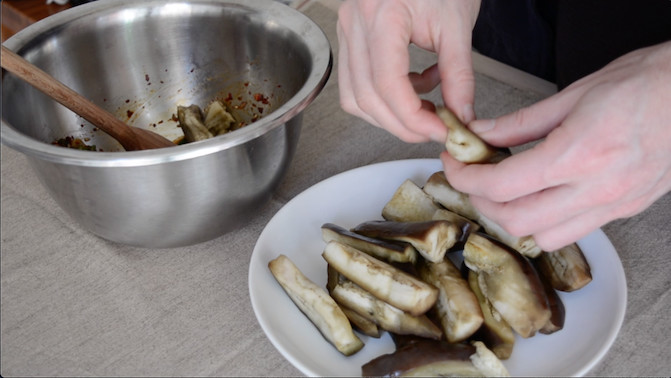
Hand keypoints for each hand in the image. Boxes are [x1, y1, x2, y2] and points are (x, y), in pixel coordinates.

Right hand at [337, 0, 480, 142]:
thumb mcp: (457, 26)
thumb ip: (459, 76)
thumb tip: (460, 115)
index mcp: (382, 15)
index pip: (387, 84)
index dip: (412, 117)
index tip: (439, 130)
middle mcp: (355, 23)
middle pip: (367, 97)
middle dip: (403, 124)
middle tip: (434, 129)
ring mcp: (347, 31)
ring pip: (355, 97)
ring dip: (390, 115)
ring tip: (425, 106)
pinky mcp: (350, 39)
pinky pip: (355, 85)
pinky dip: (382, 99)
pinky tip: (411, 87)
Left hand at [442, 41, 670, 250]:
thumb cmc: (645, 83)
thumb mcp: (573, 94)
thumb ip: (519, 123)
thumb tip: (480, 135)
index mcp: (578, 154)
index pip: (501, 185)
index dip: (465, 179)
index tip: (454, 165)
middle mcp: (596, 189)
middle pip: (514, 220)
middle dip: (480, 201)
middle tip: (470, 177)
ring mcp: (613, 205)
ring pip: (541, 237)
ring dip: (511, 218)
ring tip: (501, 191)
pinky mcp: (624, 210)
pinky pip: (571, 233)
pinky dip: (543, 224)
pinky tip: (537, 200)